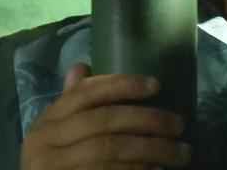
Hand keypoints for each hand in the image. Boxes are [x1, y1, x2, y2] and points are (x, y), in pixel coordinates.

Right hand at [20, 63, 190, 169]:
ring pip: (111, 150)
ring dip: (151, 149)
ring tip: (180, 151)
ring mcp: (55, 167)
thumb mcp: (55, 133)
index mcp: (47, 121)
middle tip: (179, 124)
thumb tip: (82, 66)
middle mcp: (46, 141)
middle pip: (104, 121)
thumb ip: (70, 103)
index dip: (121, 85)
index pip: (85, 94)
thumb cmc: (53, 164)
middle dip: (146, 119)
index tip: (156, 85)